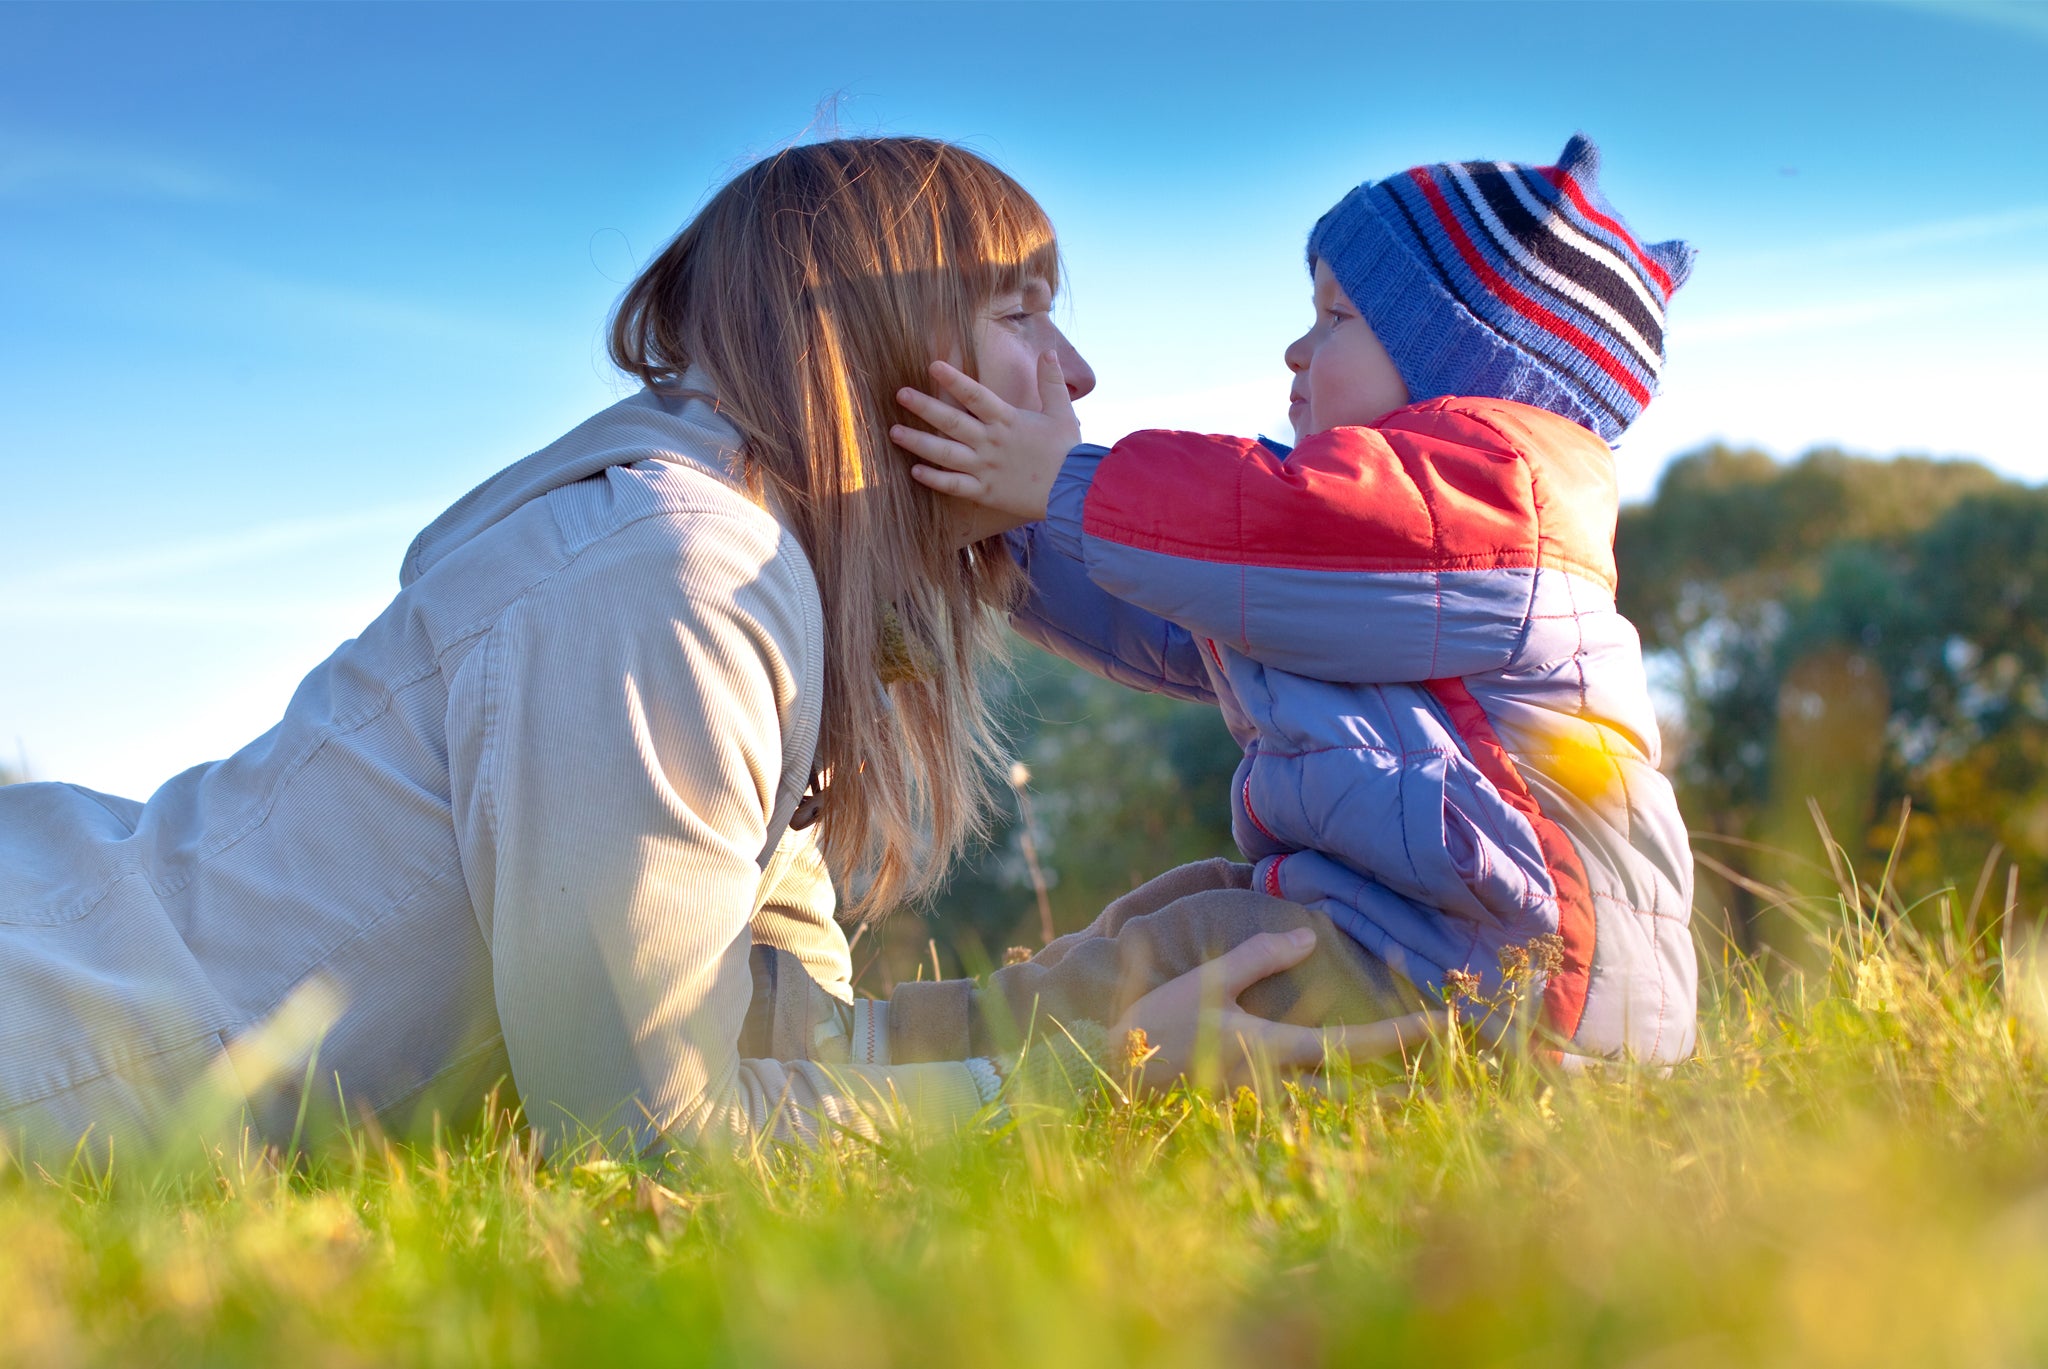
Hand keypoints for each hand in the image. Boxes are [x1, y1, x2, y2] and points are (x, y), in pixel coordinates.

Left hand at [892, 352, 1081, 523]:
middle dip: (923, 406)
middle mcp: (991, 443)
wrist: (1075, 491)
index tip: (932, 366)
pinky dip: (934, 479)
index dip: (953, 380)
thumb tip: (1048, 353)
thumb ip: (1052, 382)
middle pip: (950, 422)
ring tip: (894, 432)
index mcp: (1007, 421)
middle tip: (899, 394)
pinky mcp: (986, 492)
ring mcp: (986, 468)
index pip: (975, 395)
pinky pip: (954, 485)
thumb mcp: (1062, 412)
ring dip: (918, 442)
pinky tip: (915, 471)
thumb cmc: (1069, 452)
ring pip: (944, 454)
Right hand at [1112, 927, 1441, 1092]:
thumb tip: (1307, 937)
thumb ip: (1259, 957)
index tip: (1450, 1022)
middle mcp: (1281, 1084)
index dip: (1407, 1034)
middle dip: (1409, 1077)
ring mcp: (1266, 1103)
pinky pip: (1307, 1104)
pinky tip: (1350, 1085)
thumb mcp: (1208, 982)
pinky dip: (1339, 1095)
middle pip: (1361, 1088)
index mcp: (1276, 1049)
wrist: (1113, 1080)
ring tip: (1415, 1080)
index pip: (1358, 1045)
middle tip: (1454, 1064)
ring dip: (1378, 1092)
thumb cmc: (1157, 1026)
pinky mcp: (1249, 1107)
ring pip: (1337, 1103)